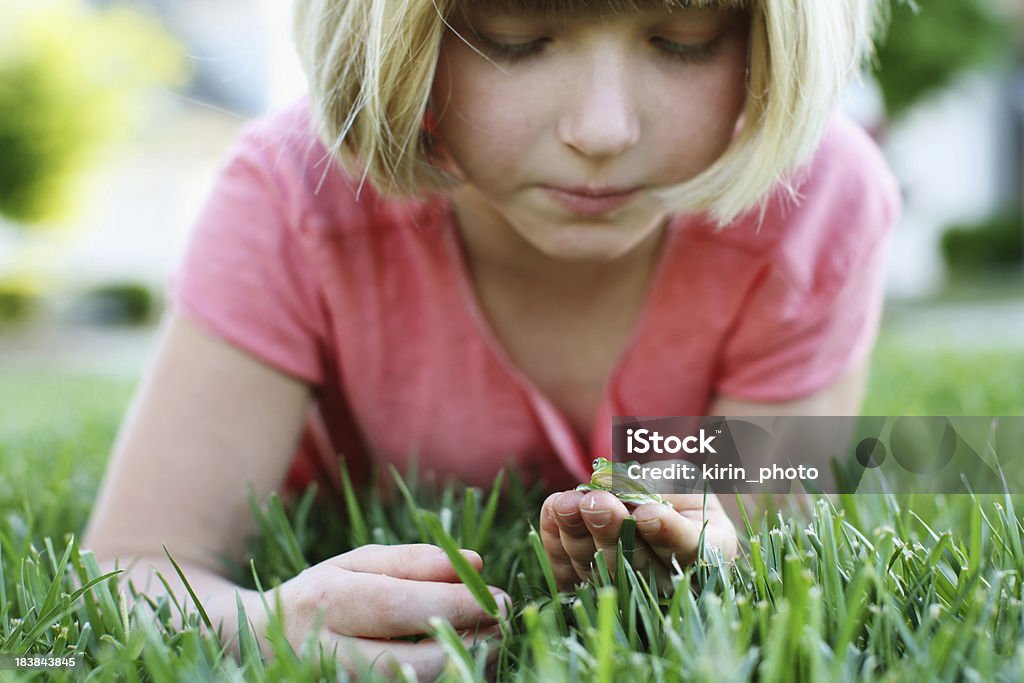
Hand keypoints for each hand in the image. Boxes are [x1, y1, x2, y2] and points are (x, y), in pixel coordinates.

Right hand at [254, 544, 508, 678]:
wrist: (261, 643)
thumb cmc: (323, 593)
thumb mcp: (357, 563)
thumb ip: (414, 561)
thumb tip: (475, 565)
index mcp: (328, 600)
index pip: (402, 607)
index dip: (456, 604)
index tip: (498, 596)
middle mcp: (327, 652)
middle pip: (412, 662)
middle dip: (468, 643)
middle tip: (501, 620)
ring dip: (462, 666)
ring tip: (488, 638)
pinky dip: (442, 677)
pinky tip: (460, 658)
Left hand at [539, 490, 738, 592]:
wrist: (651, 492)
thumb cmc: (676, 479)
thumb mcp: (678, 471)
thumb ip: (658, 479)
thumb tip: (609, 482)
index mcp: (707, 551)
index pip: (690, 549)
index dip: (668, 533)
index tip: (649, 513)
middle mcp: (667, 579)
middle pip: (638, 566)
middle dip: (613, 530)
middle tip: (598, 501)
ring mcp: (623, 586)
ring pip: (599, 567)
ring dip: (579, 532)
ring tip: (568, 502)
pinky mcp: (585, 581)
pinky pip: (567, 567)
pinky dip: (557, 537)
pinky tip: (554, 508)